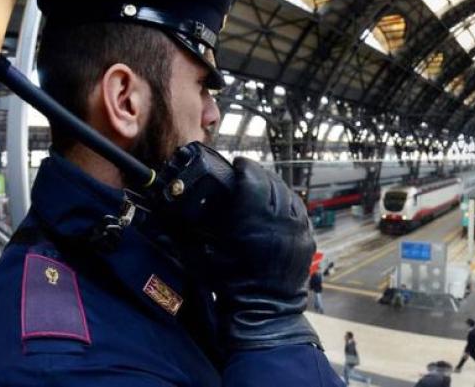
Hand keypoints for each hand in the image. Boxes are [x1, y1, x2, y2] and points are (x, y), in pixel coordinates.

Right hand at [207, 157, 318, 352]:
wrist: (264, 311)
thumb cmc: (230, 285)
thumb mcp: (205, 255)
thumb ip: (188, 230)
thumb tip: (168, 211)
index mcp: (252, 222)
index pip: (253, 178)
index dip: (244, 167)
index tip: (236, 164)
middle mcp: (278, 221)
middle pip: (271, 182)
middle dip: (258, 174)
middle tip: (245, 174)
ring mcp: (297, 229)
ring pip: (288, 193)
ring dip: (274, 186)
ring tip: (261, 186)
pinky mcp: (306, 237)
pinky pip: (299, 209)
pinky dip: (287, 202)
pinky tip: (277, 204)